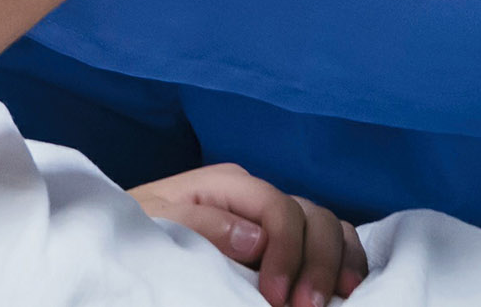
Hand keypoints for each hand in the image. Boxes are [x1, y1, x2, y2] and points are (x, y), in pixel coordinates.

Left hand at [133, 165, 364, 306]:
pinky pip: (332, 239)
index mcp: (230, 185)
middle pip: (312, 216)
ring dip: (337, 264)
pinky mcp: (288, 240)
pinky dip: (346, 261)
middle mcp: (260, 197)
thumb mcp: (157, 222)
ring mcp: (277, 218)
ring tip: (335, 300)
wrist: (132, 243)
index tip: (275, 296)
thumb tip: (256, 239)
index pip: (278, 208)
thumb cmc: (145, 231)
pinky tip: (348, 289)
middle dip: (316, 262)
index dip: (286, 251)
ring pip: (329, 226)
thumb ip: (202, 224)